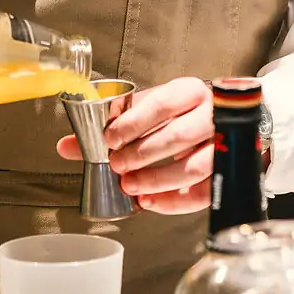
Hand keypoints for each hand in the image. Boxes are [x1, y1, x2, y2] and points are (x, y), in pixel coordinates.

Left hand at [56, 76, 212, 214]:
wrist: (217, 121)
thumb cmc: (177, 115)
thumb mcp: (146, 112)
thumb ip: (110, 128)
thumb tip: (65, 147)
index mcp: (190, 91)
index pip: (163, 103)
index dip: (134, 123)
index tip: (110, 139)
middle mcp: (213, 114)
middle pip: (179, 136)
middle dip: (142, 154)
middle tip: (117, 165)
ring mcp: (225, 144)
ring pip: (195, 166)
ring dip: (157, 179)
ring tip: (130, 186)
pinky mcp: (228, 172)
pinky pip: (204, 192)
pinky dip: (175, 202)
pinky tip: (149, 201)